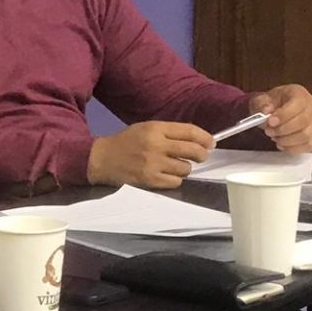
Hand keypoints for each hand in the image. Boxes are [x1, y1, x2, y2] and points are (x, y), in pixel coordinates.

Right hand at [87, 121, 214, 188]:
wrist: (101, 159)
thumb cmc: (125, 142)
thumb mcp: (145, 128)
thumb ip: (169, 132)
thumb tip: (198, 140)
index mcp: (155, 128)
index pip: (189, 131)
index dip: (205, 138)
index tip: (211, 143)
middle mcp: (156, 145)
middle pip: (193, 151)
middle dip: (201, 154)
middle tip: (200, 156)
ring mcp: (153, 164)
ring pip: (186, 169)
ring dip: (184, 168)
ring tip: (174, 166)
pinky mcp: (149, 180)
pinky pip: (175, 182)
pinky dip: (174, 180)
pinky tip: (165, 175)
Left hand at [249, 84, 311, 152]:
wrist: (277, 109)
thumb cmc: (272, 104)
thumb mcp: (261, 100)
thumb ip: (261, 105)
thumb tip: (266, 111)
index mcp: (299, 93)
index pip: (298, 104)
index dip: (283, 115)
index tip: (270, 122)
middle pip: (303, 122)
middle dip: (282, 130)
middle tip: (269, 131)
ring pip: (307, 136)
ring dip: (287, 141)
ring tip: (275, 138)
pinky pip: (310, 145)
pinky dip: (294, 148)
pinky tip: (283, 145)